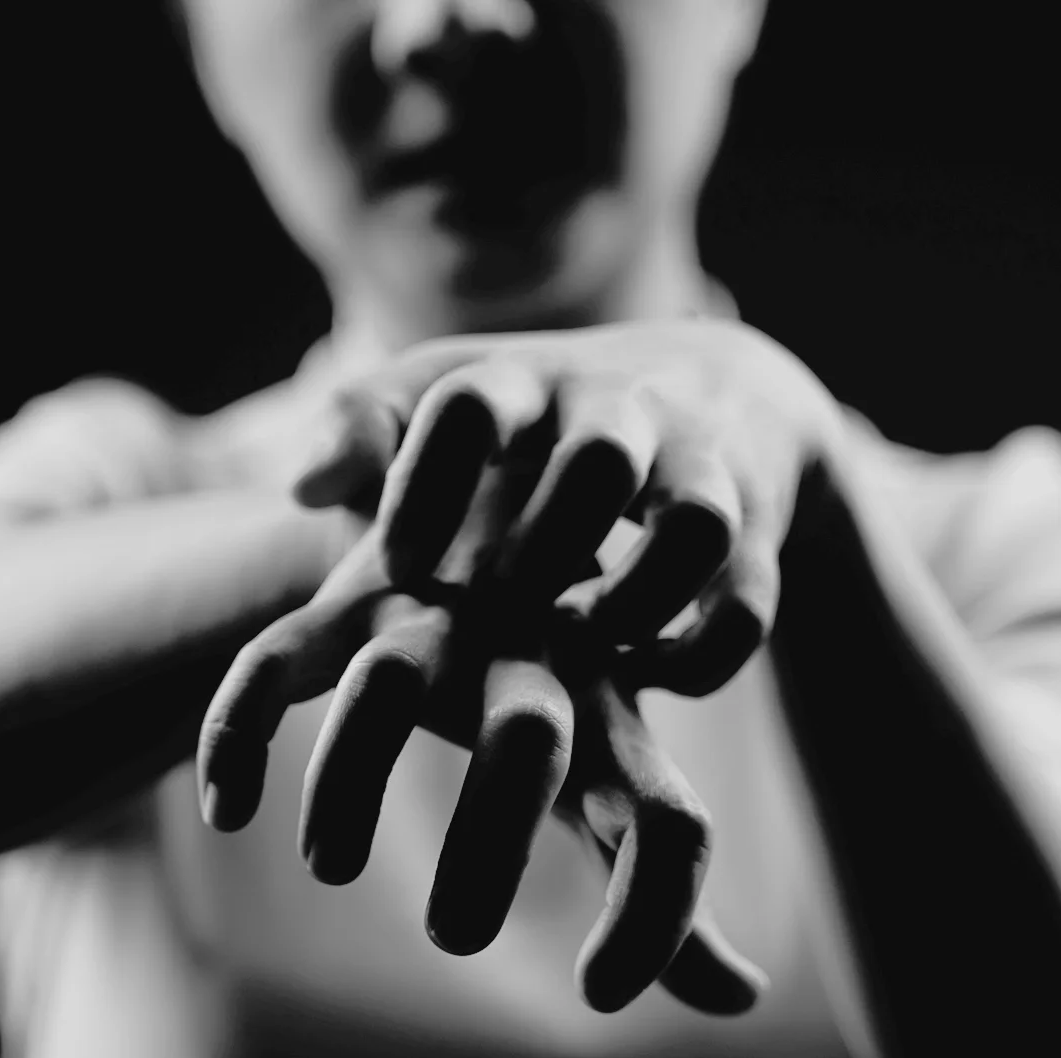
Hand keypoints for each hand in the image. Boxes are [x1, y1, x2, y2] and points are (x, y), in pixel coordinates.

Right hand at [195, 523, 767, 1015]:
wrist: (487, 511)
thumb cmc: (566, 697)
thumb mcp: (616, 780)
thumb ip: (667, 897)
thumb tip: (746, 998)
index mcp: (614, 721)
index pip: (664, 818)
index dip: (652, 911)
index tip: (598, 997)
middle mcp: (530, 662)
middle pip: (526, 736)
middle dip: (491, 839)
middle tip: (454, 940)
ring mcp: (432, 625)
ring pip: (384, 684)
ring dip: (352, 776)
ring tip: (333, 868)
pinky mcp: (340, 606)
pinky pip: (276, 661)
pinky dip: (239, 733)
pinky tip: (226, 811)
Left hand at [291, 317, 843, 696]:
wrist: (725, 391)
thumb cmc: (542, 420)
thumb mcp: (450, 394)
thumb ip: (364, 427)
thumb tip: (300, 488)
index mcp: (526, 382)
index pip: (471, 408)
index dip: (429, 489)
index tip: (403, 569)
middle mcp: (621, 412)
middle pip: (600, 462)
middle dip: (545, 553)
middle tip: (496, 614)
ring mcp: (702, 467)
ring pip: (695, 529)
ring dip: (632, 606)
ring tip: (577, 640)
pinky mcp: (759, 532)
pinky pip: (748, 607)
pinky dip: (696, 656)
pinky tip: (642, 672)